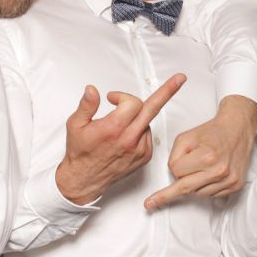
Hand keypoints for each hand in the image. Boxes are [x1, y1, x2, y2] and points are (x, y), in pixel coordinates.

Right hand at [55, 74, 185, 204]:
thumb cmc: (80, 151)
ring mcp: (139, 149)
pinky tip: (125, 136)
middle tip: (180, 78)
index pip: (132, 103)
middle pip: (152, 109)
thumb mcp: (75, 125)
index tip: (112, 98)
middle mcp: (129, 139)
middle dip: (167, 91)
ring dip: (136, 116)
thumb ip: (86, 105)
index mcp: (112, 129)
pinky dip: (139, 129)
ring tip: (119, 124)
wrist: (85, 178)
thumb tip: (92, 90)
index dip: (121, 96)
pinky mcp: (145, 156)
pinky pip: (147, 134)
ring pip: (146, 121)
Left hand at [144, 95, 256, 209]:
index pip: (177, 172)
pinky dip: (207, 187)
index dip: (175, 166)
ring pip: (198, 194)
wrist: (237, 129)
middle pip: (186, 188)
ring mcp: (229, 180)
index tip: (176, 164)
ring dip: (195, 184)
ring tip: (203, 168)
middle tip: (150, 204)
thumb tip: (174, 177)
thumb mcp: (185, 137)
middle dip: (170, 191)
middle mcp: (219, 170)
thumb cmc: (211, 132)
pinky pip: (212, 195)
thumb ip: (174, 157)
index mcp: (206, 157)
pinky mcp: (236, 186)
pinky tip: (211, 174)